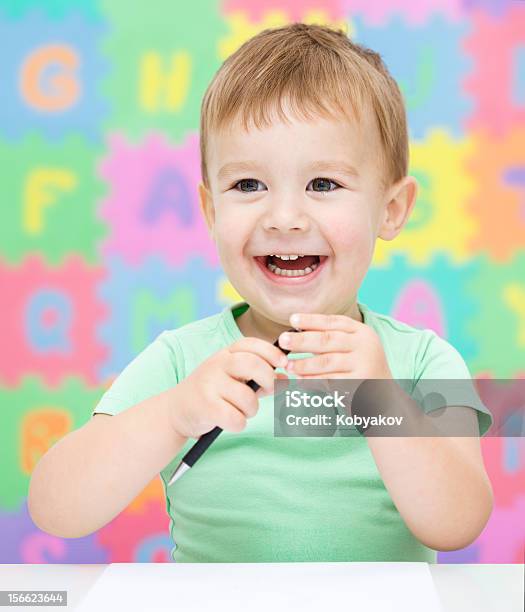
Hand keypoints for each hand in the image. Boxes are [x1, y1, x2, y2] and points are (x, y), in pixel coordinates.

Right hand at [169, 337, 288, 437]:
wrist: (177, 410)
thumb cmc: (213, 393)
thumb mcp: (233, 378)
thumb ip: (259, 377)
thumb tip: (286, 378)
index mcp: (225, 354)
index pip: (251, 344)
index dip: (271, 352)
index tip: (283, 363)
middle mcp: (216, 364)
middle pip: (252, 365)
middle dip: (268, 379)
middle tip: (269, 390)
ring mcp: (209, 384)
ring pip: (248, 398)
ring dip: (252, 410)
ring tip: (241, 411)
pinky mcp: (205, 406)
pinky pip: (236, 418)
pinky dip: (239, 424)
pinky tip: (230, 421)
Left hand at [278, 312, 392, 380]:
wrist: (384, 398)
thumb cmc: (359, 370)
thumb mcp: (352, 349)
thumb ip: (330, 339)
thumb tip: (296, 333)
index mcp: (362, 332)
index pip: (334, 322)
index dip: (312, 320)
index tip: (292, 319)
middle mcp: (365, 345)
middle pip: (328, 340)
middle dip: (302, 340)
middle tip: (283, 340)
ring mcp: (363, 365)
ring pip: (327, 362)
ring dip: (304, 363)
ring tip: (288, 365)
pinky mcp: (359, 384)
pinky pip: (330, 381)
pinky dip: (312, 381)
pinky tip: (300, 381)